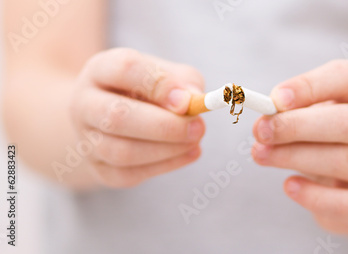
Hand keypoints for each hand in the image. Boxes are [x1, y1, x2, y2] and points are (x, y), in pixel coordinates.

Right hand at [71, 48, 204, 187]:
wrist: (111, 119)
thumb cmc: (148, 91)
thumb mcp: (166, 74)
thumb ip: (183, 82)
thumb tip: (193, 99)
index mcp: (100, 69)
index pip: (123, 69)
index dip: (158, 85)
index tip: (188, 100)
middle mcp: (84, 103)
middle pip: (116, 117)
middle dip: (164, 126)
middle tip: (199, 128)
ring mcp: (86, 139)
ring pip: (122, 152)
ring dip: (167, 149)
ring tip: (196, 140)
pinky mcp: (98, 168)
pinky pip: (130, 174)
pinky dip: (166, 165)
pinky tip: (189, 153)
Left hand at [252, 60, 347, 237]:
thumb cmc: (330, 141)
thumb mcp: (315, 117)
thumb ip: (292, 113)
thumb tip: (265, 121)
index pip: (347, 78)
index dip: (310, 86)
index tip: (276, 98)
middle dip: (299, 126)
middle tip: (261, 131)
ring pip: (343, 161)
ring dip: (295, 157)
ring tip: (260, 155)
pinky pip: (346, 203)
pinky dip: (314, 195)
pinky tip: (289, 185)